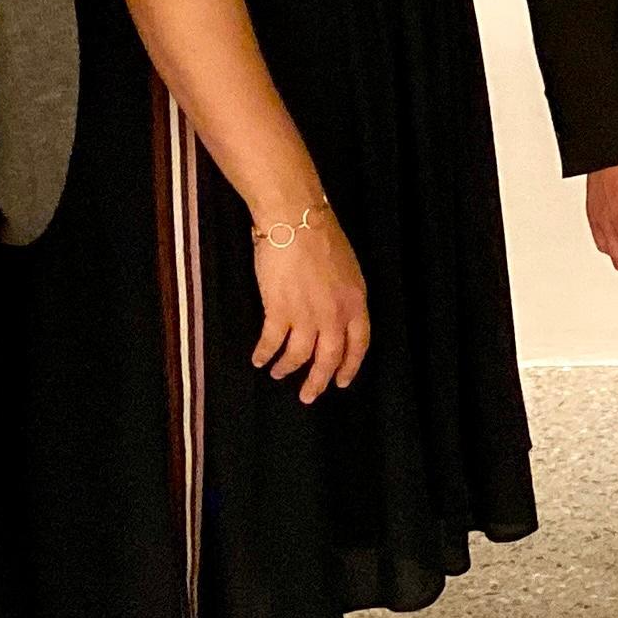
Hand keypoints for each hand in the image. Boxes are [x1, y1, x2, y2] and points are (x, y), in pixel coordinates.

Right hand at [251, 210, 369, 403]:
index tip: (341, 381)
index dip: (349, 366)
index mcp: (356, 302)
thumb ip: (345, 297)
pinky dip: (265, 354)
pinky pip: (272, 342)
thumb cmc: (322, 236)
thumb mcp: (348, 270)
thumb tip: (337, 318)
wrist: (295, 221)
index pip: (359, 344)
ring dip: (287, 368)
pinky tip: (259, 359)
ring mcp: (307, 315)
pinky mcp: (279, 310)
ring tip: (279, 374)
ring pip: (299, 356)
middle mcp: (334, 315)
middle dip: (317, 381)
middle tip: (308, 397)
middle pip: (329, 358)